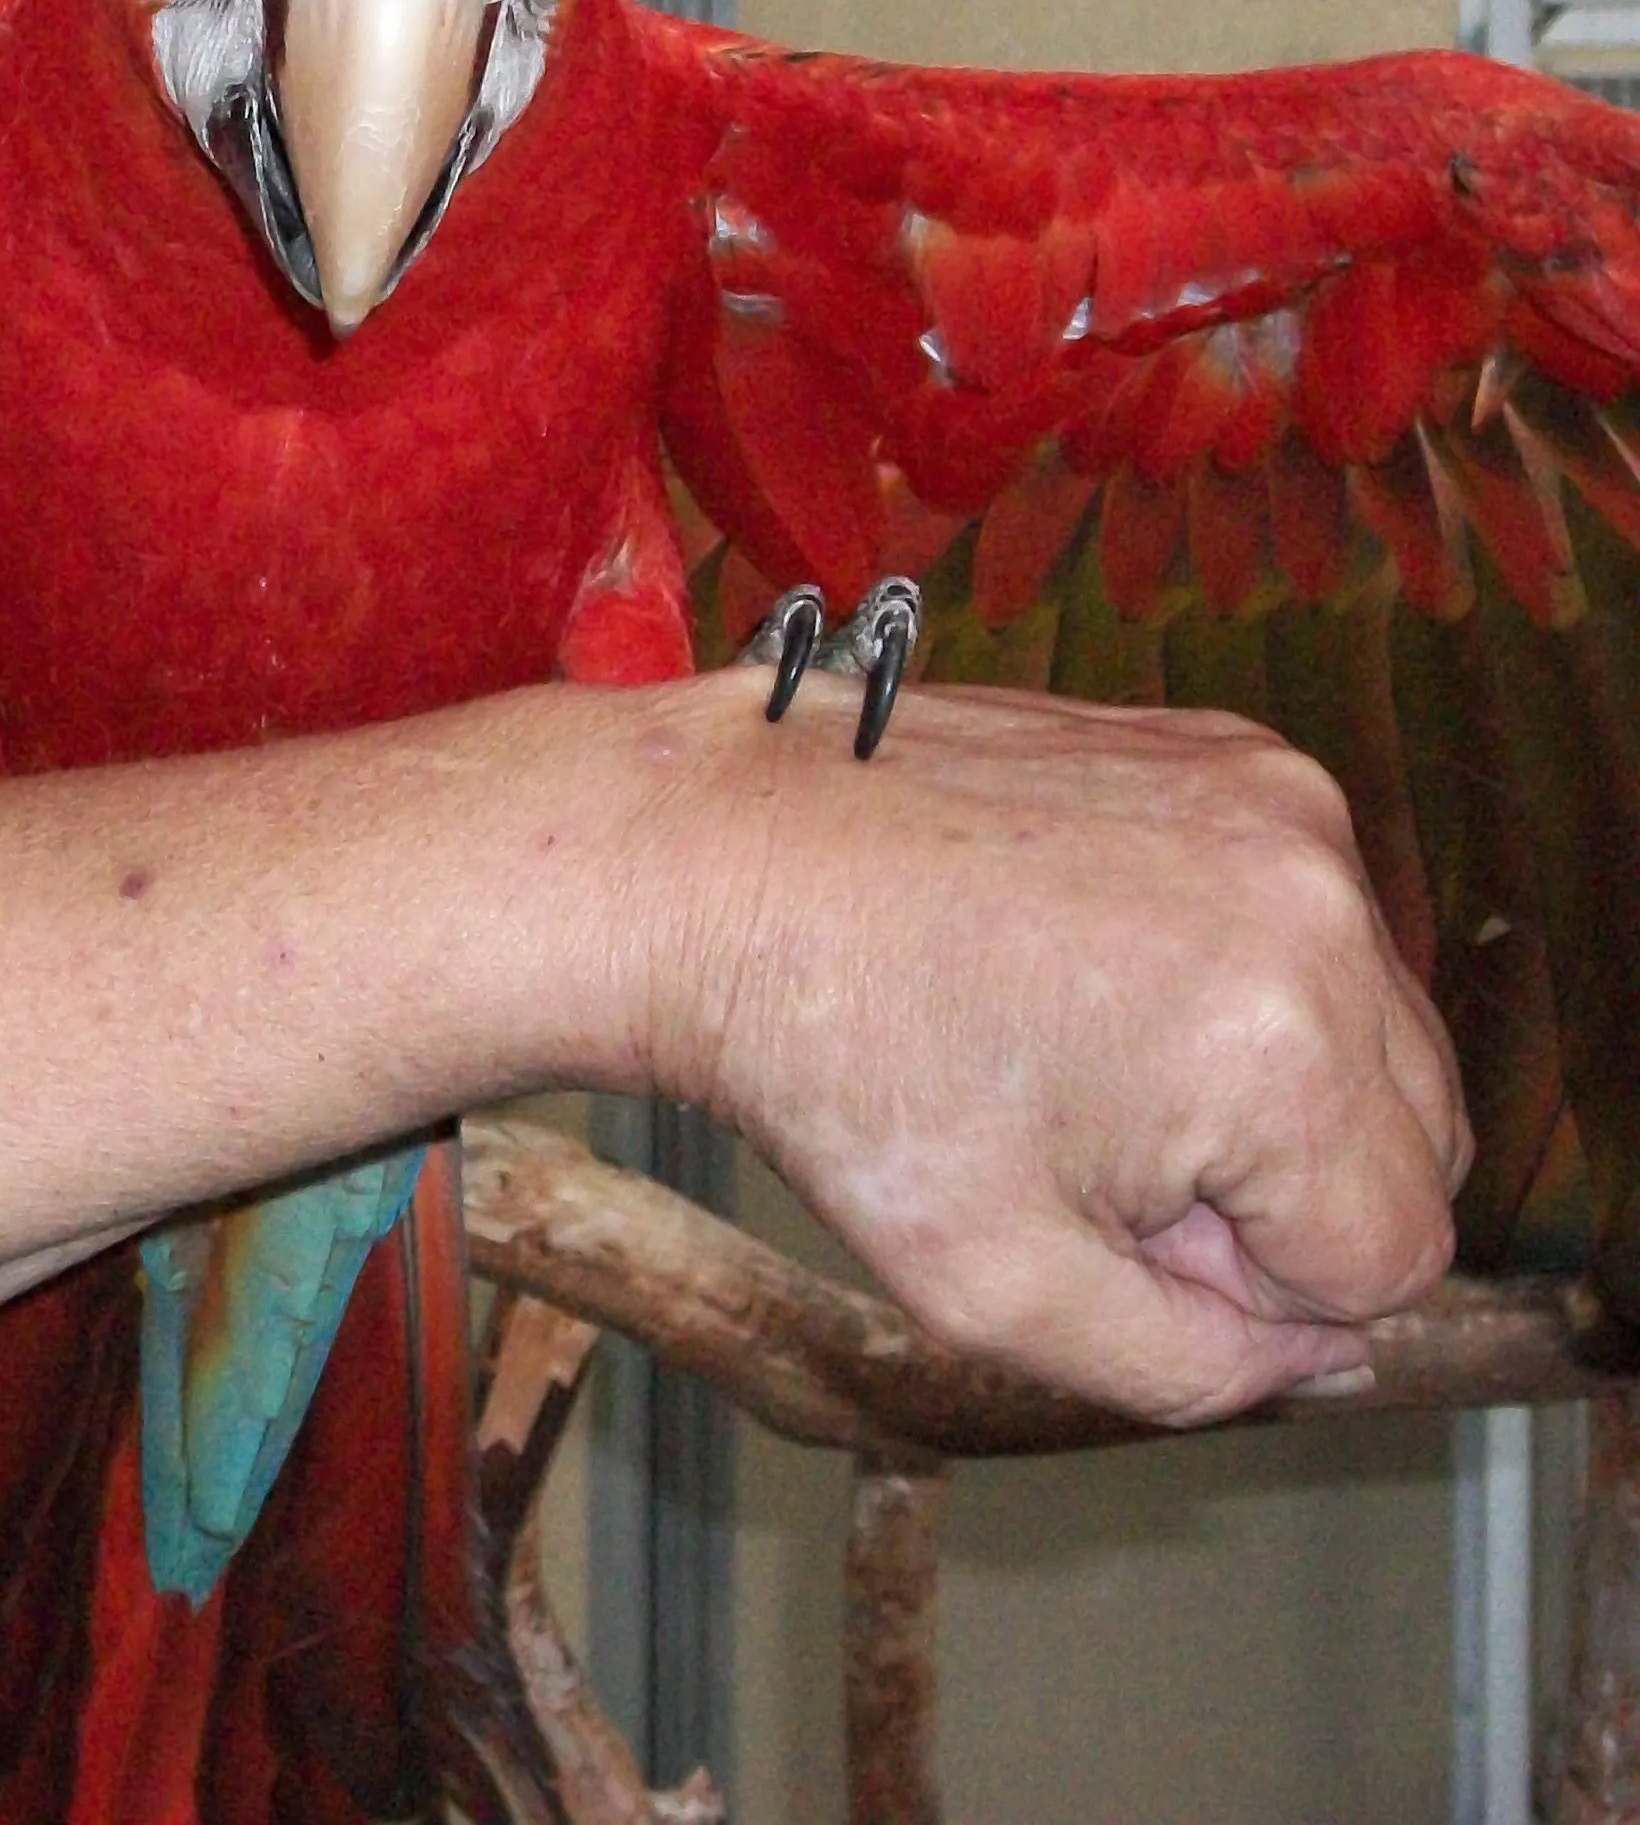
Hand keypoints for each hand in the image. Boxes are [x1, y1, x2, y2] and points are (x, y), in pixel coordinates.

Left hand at [636, 675, 1467, 1428]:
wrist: (715, 865)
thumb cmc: (828, 1064)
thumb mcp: (999, 1292)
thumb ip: (1196, 1369)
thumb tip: (1318, 1351)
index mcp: (1279, 1046)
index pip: (1394, 1253)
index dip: (1258, 1284)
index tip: (1118, 1227)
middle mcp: (1312, 905)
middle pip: (1406, 1138)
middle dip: (1272, 1184)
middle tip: (1084, 1148)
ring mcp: (1276, 806)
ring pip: (1366, 1028)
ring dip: (1258, 1078)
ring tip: (1071, 1051)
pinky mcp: (1227, 752)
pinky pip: (1302, 920)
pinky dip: (1225, 967)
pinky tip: (1073, 962)